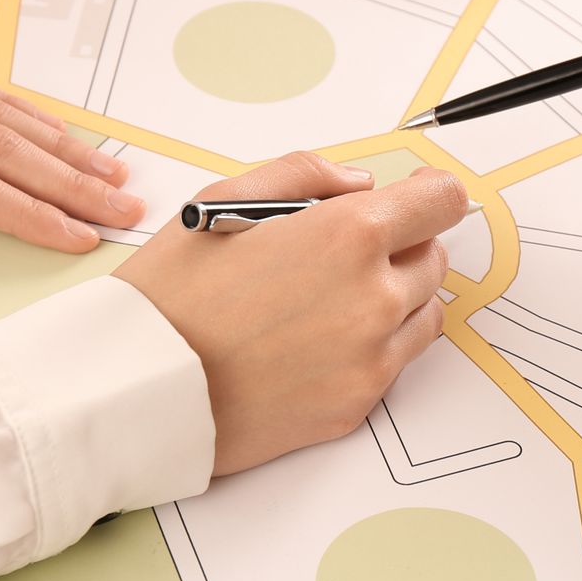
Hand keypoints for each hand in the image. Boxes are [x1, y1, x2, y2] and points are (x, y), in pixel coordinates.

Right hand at [114, 153, 462, 475]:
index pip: (442, 202)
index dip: (426, 195)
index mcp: (348, 236)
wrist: (139, 392)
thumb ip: (304, 175)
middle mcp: (375, 298)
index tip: (411, 197)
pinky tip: (314, 339)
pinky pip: (392, 364)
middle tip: (344, 251)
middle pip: (434, 258)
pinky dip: (371, 346)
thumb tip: (359, 183)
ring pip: (425, 314)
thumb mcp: (223, 199)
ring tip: (329, 298)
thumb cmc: (171, 295)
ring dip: (396, 297)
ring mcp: (371, 360)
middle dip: (401, 245)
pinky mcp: (357, 406)